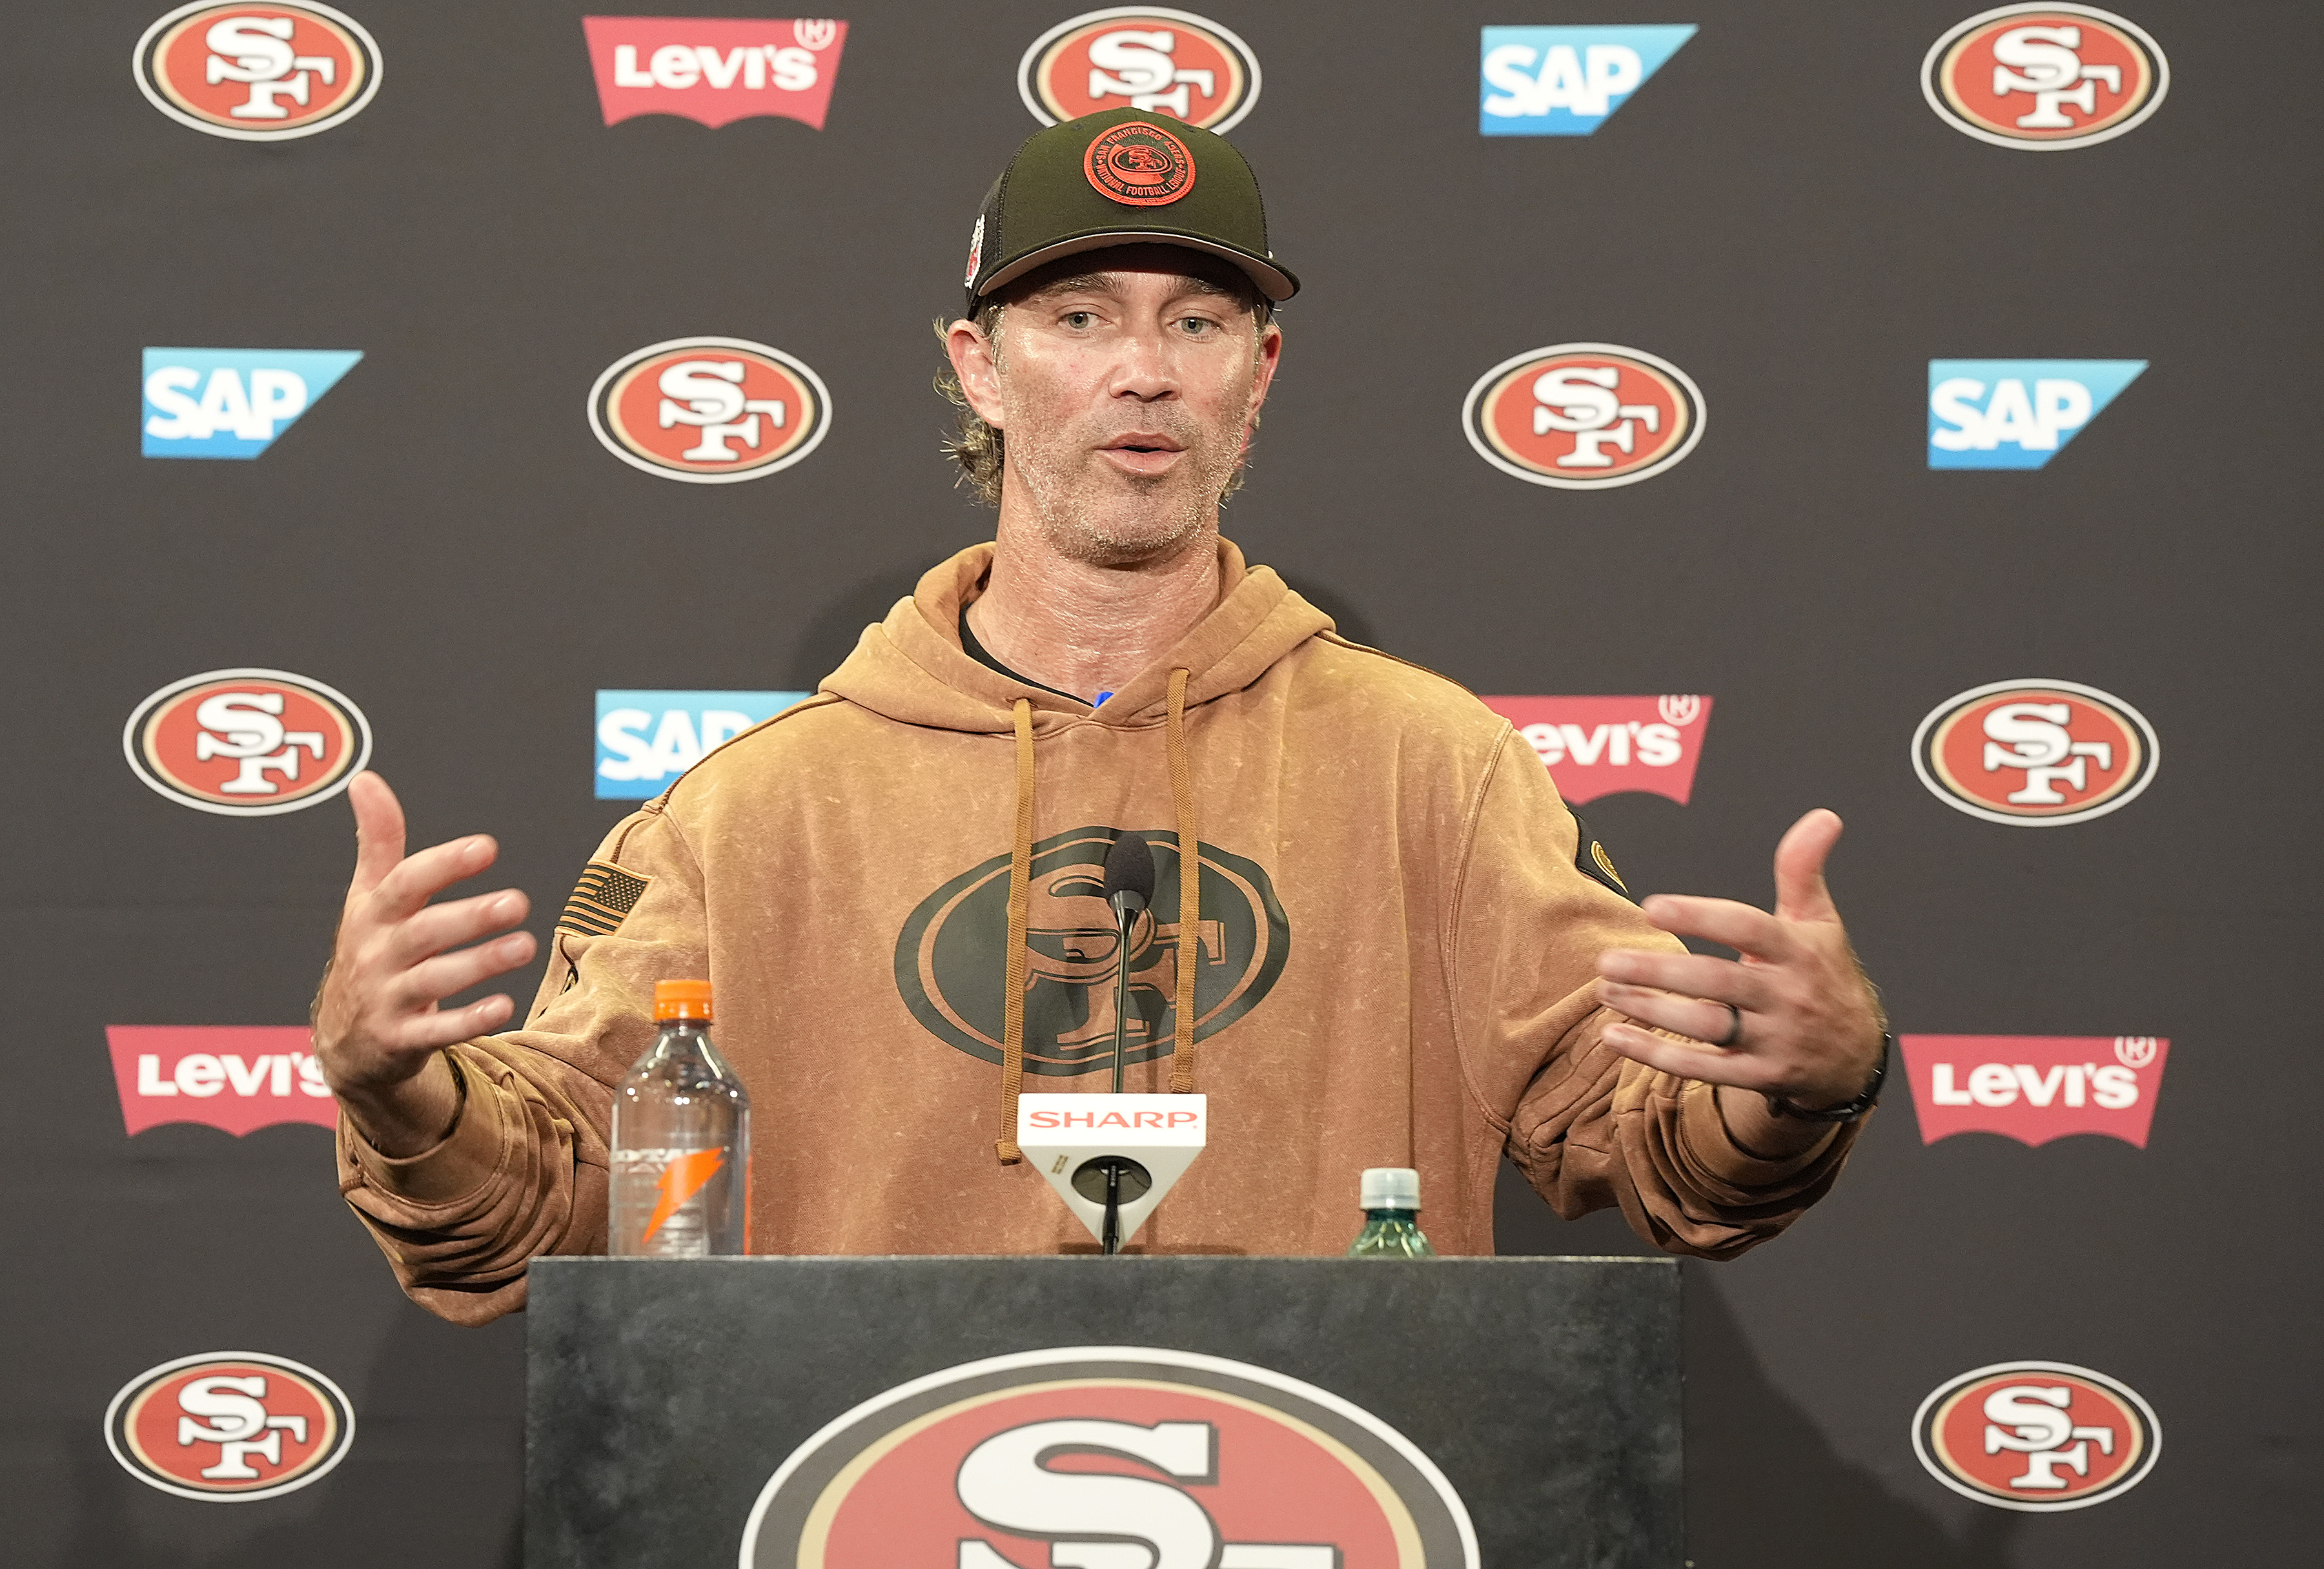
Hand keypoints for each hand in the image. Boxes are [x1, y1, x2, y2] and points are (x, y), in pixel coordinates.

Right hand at [313, 772, 535, 1153]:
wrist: (344, 1040)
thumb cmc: (369, 952)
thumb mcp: (366, 897)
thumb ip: (377, 841)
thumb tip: (365, 778)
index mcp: (371, 914)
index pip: (404, 883)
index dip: (444, 864)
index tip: (487, 847)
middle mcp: (375, 954)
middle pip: (423, 932)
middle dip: (470, 917)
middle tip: (518, 902)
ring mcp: (385, 999)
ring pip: (435, 980)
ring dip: (480, 963)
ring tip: (525, 945)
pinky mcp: (399, 1040)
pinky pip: (436, 1032)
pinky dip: (469, 1021)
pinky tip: (505, 1007)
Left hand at [1592, 809, 1883, 1109]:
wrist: (1856, 1058)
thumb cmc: (1823, 975)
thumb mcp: (1821, 922)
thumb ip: (1804, 870)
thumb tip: (1823, 816)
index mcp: (1798, 951)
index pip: (1748, 928)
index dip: (1701, 916)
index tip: (1650, 906)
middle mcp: (1787, 996)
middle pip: (1718, 981)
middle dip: (1659, 971)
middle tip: (1608, 961)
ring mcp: (1774, 1040)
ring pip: (1707, 1027)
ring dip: (1651, 1011)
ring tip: (1605, 991)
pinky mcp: (1760, 1076)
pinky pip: (1704, 1068)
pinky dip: (1656, 1055)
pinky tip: (1613, 1037)